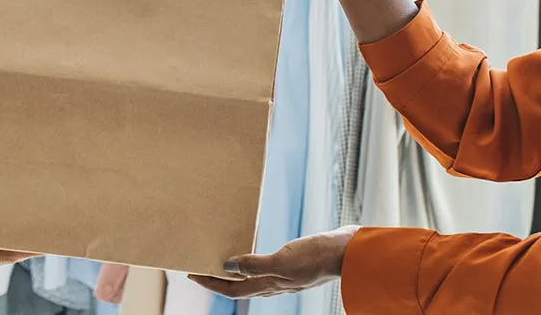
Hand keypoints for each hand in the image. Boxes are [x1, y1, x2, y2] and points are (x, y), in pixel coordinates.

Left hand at [191, 226, 356, 298]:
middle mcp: (275, 284)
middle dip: (218, 279)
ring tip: (222, 259)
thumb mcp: (283, 260)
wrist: (349, 252)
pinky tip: (253, 254)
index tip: (191, 274)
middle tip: (201, 266)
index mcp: (270, 285)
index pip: (232, 289)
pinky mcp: (296, 266)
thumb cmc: (318, 255)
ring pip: (252, 278)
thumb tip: (226, 266)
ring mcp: (286, 276)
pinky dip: (252, 264)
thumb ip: (255, 264)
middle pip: (239, 286)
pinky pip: (266, 268)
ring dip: (234, 272)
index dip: (210, 283)